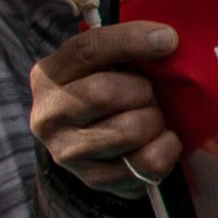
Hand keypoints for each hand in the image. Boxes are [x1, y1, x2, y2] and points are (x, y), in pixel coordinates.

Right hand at [32, 18, 187, 188]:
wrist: (94, 148)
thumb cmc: (106, 93)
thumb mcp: (104, 66)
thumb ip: (122, 50)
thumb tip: (165, 39)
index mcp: (49, 76)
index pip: (87, 50)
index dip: (130, 41)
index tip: (168, 39)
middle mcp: (49, 115)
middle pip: (107, 92)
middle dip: (142, 91)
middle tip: (148, 95)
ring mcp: (68, 151)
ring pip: (130, 130)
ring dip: (154, 120)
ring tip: (150, 118)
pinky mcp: (94, 179)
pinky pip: (147, 162)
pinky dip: (165, 148)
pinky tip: (157, 141)